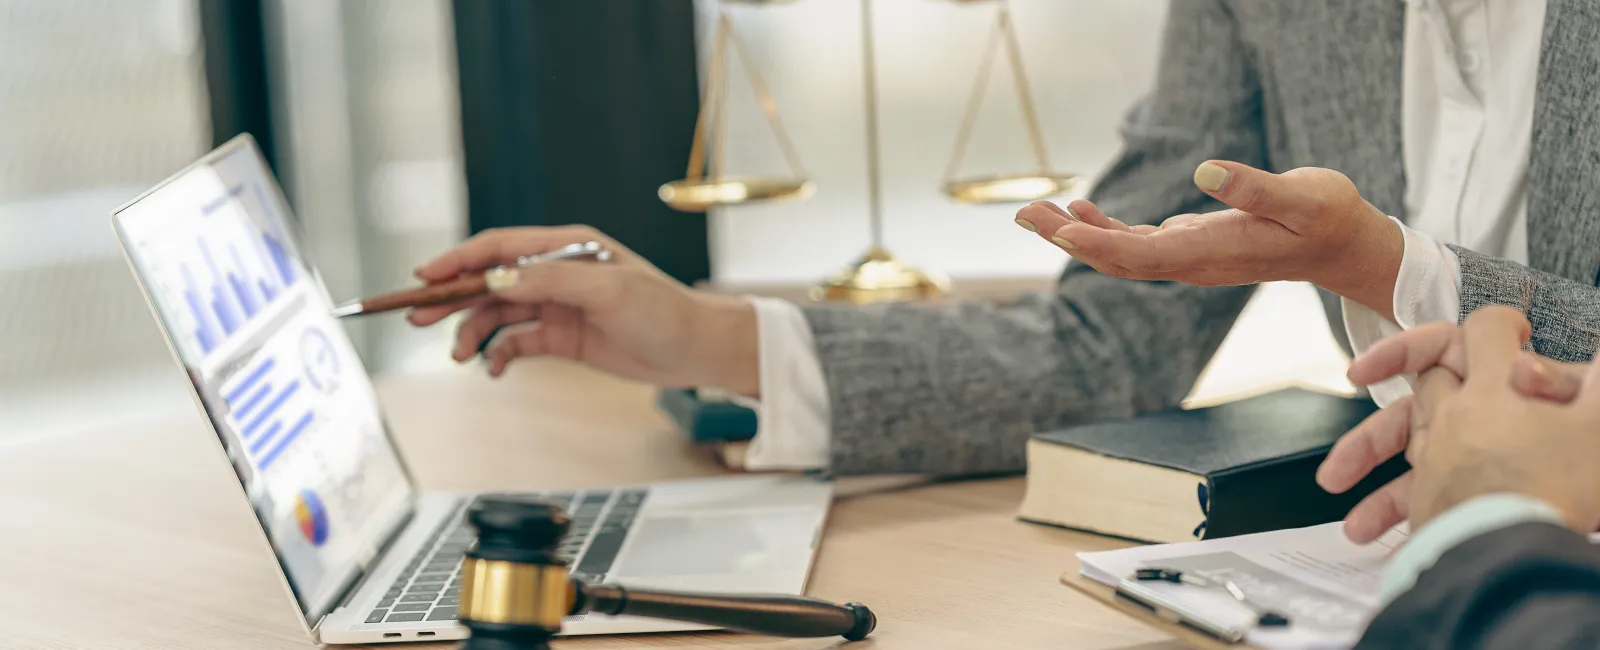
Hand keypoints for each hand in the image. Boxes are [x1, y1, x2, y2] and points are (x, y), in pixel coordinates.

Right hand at [407, 226, 759, 394]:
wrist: (695, 350)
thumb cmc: (662, 311)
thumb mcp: (607, 290)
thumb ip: (550, 280)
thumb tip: (497, 278)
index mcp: (566, 247)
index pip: (499, 247)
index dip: (458, 260)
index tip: (423, 277)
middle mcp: (557, 272)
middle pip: (489, 281)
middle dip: (452, 298)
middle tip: (417, 318)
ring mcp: (558, 305)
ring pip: (498, 315)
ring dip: (474, 333)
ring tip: (460, 356)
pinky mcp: (563, 337)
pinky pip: (516, 342)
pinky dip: (498, 354)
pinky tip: (491, 368)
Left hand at [1012, 161, 1403, 319]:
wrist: (1343, 244)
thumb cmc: (1328, 218)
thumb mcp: (1302, 197)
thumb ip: (1255, 188)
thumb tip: (1207, 171)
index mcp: (1215, 253)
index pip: (1146, 255)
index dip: (1103, 244)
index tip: (1064, 230)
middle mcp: (1193, 263)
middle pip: (1118, 258)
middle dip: (1069, 238)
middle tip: (1024, 213)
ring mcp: (1189, 257)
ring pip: (1120, 253)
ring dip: (1076, 234)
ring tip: (1034, 212)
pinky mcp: (1191, 244)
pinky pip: (1135, 244)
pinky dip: (1103, 228)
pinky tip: (1079, 212)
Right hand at [1319, 320, 1586, 541]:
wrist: (1569, 519)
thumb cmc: (1586, 465)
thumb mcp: (1589, 406)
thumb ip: (1558, 381)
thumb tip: (1524, 369)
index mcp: (1498, 378)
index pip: (1441, 347)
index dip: (1400, 352)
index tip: (1362, 373)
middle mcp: (1480, 411)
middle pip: (1411, 414)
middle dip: (1370, 441)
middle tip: (1337, 472)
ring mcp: (1473, 451)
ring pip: (1413, 461)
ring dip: (1379, 494)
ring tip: (1354, 524)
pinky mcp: (1471, 489)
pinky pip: (1429, 499)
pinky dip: (1402, 519)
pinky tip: (1383, 538)